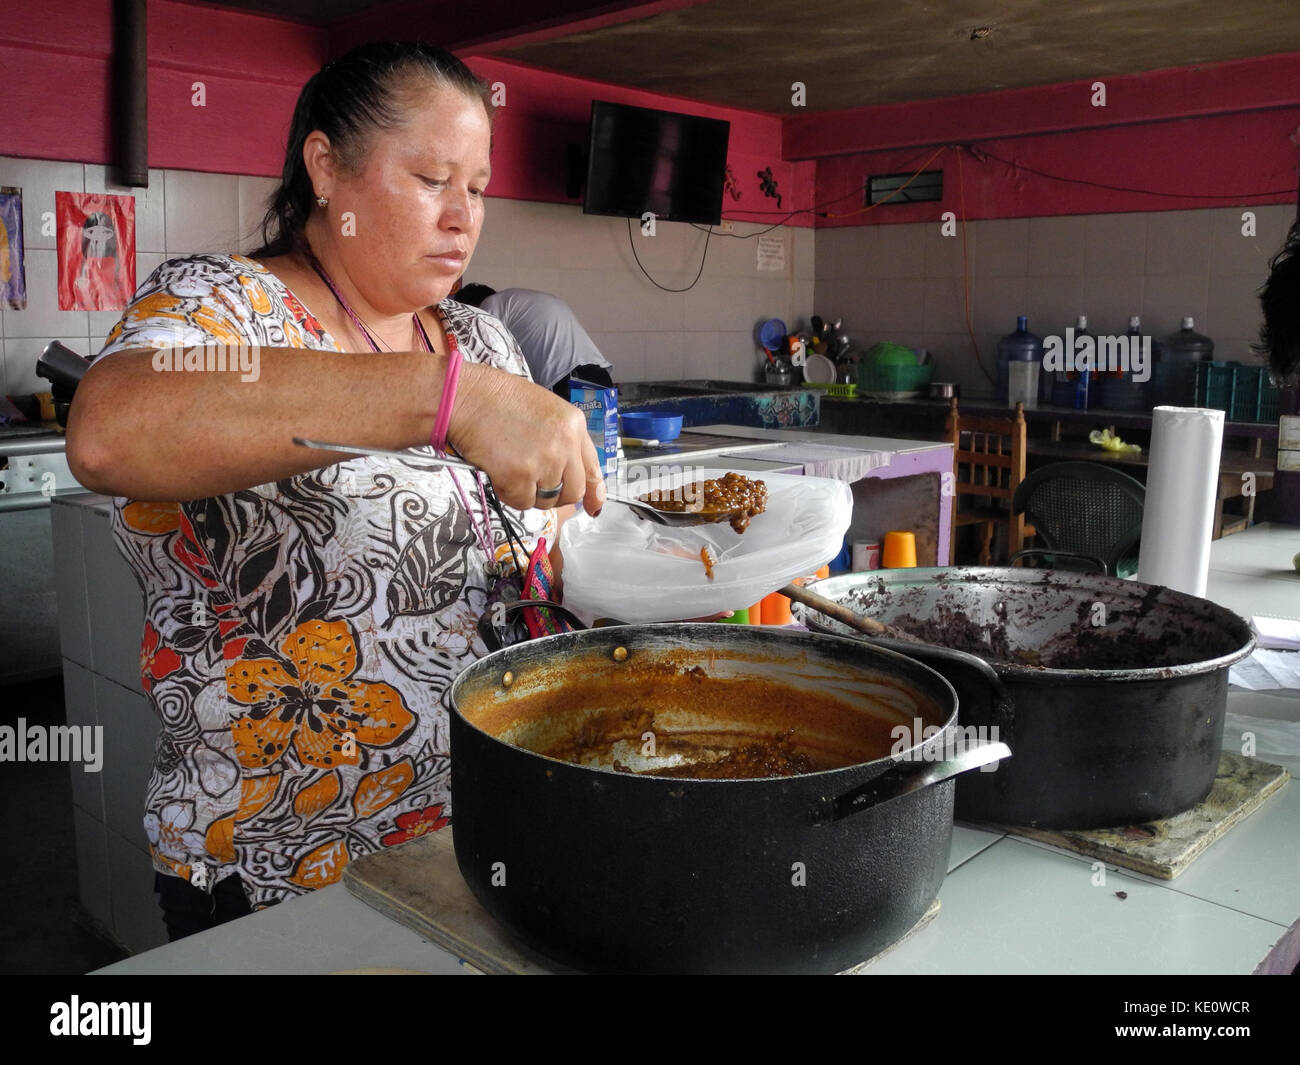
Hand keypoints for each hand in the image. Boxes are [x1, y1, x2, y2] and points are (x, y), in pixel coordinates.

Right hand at [448, 363, 606, 513]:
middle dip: (555, 495)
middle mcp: (565, 444)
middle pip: (572, 492)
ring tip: (512, 467)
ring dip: (530, 493)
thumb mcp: (546, 411)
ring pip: (546, 500)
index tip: (593, 507)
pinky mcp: (518, 477)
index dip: (593, 494)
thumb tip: (571, 477)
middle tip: (534, 483)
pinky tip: (500, 472)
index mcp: (574, 425)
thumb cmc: (499, 401)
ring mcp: (543, 462)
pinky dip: (510, 493)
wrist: (467, 397)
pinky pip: (521, 502)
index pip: (592, 470)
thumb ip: (564, 441)